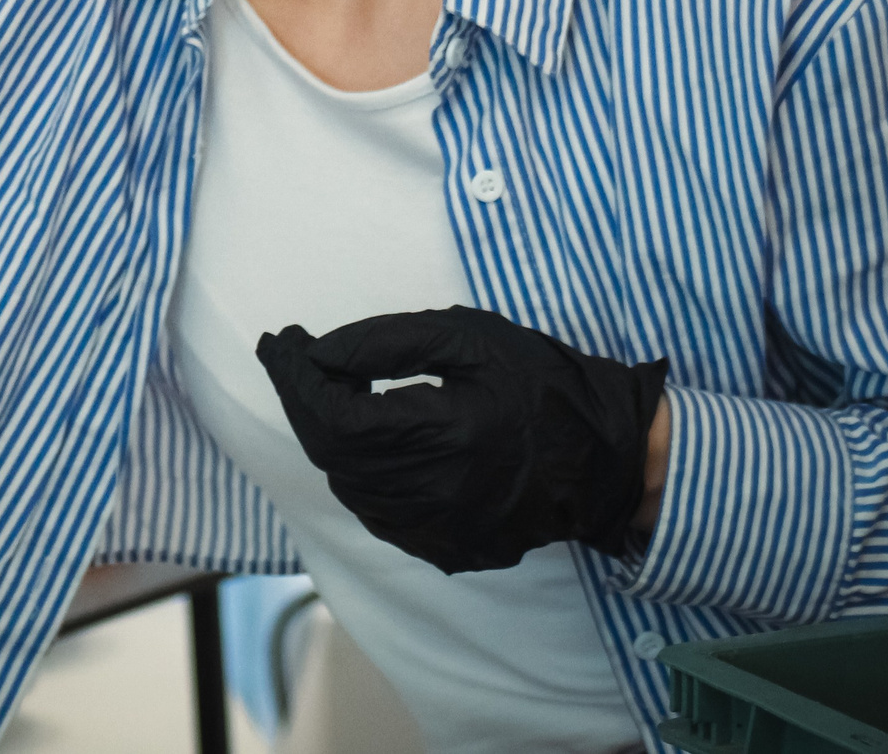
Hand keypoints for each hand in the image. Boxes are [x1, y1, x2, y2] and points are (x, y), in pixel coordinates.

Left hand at [255, 305, 667, 572]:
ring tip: (330, 387)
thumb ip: (384, 343)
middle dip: (301, 399)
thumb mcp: (468, 337)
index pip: (335, 417)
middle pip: (332, 452)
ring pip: (348, 485)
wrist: (608, 457)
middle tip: (290, 356)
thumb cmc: (540, 383)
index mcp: (446, 437)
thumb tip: (315, 354)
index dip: (296, 377)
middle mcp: (437, 497)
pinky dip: (357, 470)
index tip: (279, 340)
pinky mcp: (448, 550)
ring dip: (326, 435)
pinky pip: (377, 511)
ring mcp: (441, 533)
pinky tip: (365, 435)